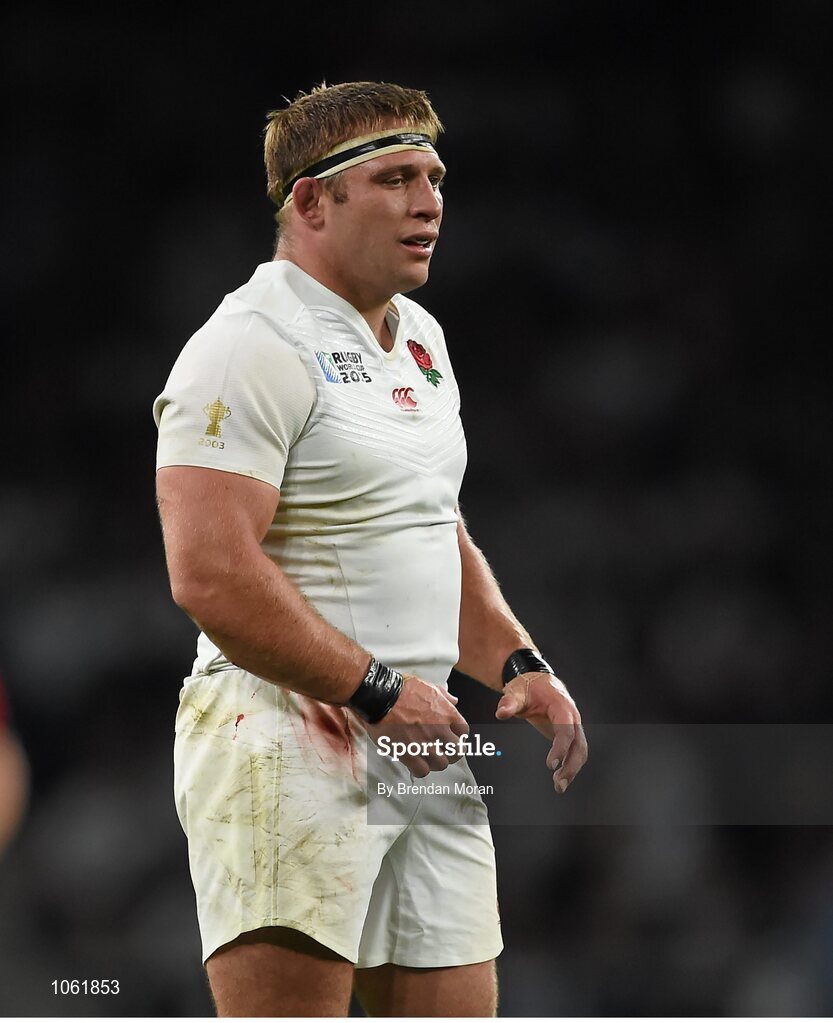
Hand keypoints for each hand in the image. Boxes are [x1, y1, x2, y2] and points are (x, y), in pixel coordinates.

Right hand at [363, 675, 469, 777]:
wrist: (381, 696)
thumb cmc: (403, 689)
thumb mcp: (429, 687)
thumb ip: (444, 697)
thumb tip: (454, 701)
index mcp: (447, 713)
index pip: (464, 732)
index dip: (458, 736)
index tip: (451, 737)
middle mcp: (440, 730)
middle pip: (457, 752)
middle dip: (452, 752)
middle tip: (443, 751)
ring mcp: (425, 744)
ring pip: (441, 764)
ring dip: (435, 762)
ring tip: (427, 757)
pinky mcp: (409, 753)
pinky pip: (422, 771)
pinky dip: (420, 769)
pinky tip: (415, 763)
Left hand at [495, 672, 587, 792]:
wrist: (538, 681)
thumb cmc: (528, 687)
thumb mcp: (516, 692)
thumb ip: (509, 703)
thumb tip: (500, 713)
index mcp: (562, 707)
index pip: (565, 730)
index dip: (560, 748)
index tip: (551, 765)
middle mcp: (572, 717)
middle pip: (579, 744)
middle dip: (571, 765)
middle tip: (559, 783)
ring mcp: (573, 726)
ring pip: (580, 750)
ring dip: (572, 769)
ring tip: (559, 786)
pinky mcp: (570, 733)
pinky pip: (575, 751)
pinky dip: (570, 765)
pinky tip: (560, 779)